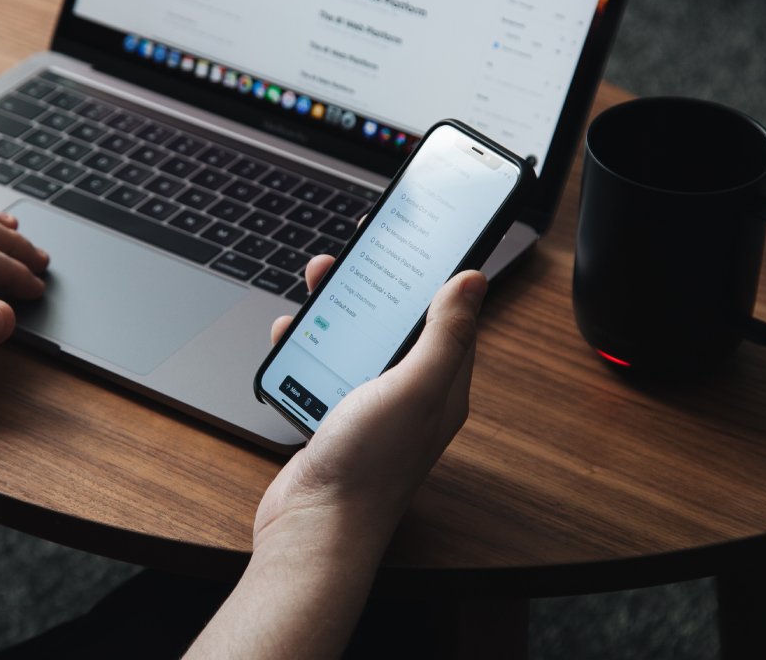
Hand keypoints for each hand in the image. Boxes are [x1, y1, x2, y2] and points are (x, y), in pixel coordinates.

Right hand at [258, 256, 486, 558]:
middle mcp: (410, 392)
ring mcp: (371, 405)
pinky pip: (324, 365)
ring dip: (338, 309)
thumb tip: (474, 280)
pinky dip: (308, 345)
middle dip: (377, 284)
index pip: (448, 314)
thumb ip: (445, 333)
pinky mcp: (335, 415)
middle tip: (354, 253)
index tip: (416, 238)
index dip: (435, 274)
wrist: (315, 527)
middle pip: (397, 321)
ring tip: (318, 282)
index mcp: (442, 383)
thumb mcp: (415, 387)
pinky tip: (291, 335)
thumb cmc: (369, 466)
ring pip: (358, 339)